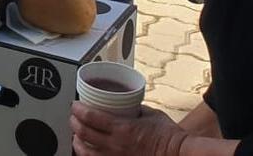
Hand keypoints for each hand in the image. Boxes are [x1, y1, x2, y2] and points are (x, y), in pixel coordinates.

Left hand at [71, 102, 188, 155]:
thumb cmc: (169, 136)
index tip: (75, 105)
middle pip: (82, 133)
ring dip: (76, 142)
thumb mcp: (150, 114)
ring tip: (76, 136)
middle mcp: (115, 145)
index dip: (78, 109)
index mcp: (122, 128)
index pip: (90, 117)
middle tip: (73, 117)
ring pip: (85, 152)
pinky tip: (87, 152)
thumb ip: (134, 109)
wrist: (179, 155)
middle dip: (73, 123)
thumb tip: (124, 102)